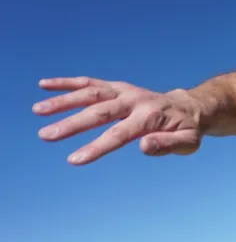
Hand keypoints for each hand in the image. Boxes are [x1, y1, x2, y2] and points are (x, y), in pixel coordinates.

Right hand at [34, 77, 204, 164]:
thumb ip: (168, 145)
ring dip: (63, 100)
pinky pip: (90, 82)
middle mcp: (134, 100)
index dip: (97, 146)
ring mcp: (124, 91)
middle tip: (46, 135)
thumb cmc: (187, 130)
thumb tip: (143, 147)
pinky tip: (44, 85)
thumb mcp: (188, 143)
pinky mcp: (117, 87)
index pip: (119, 133)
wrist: (190, 107)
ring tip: (38, 110)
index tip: (74, 159)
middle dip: (72, 124)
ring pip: (90, 93)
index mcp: (150, 117)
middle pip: (99, 112)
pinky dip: (68, 82)